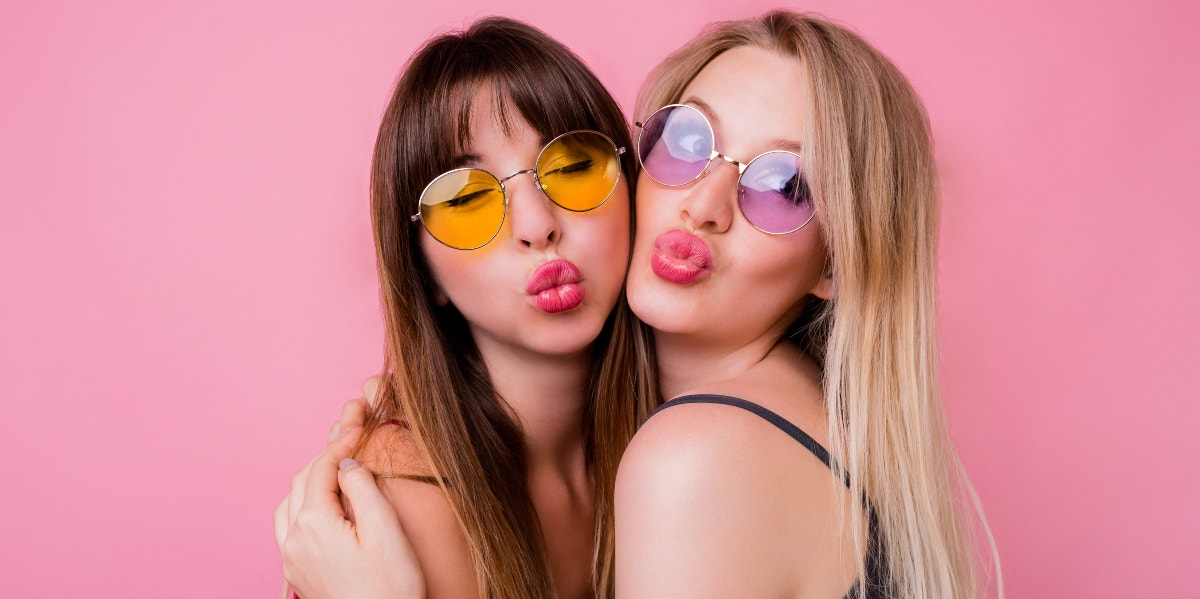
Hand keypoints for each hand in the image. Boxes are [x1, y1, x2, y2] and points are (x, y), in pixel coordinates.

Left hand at [274, 377, 424, 598]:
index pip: (322, 468)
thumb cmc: (391, 589)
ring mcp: (291, 558)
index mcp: (314, 524)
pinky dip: (305, 501)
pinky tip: (324, 502)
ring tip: (339, 464)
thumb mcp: (386, 531)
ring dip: (313, 477)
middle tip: (351, 430)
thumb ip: (363, 489)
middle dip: (327, 453)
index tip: (358, 421)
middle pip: (303, 479)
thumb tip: (348, 463)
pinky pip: (290, 523)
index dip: (341, 441)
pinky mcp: (297, 572)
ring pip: (291, 501)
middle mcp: (293, 539)